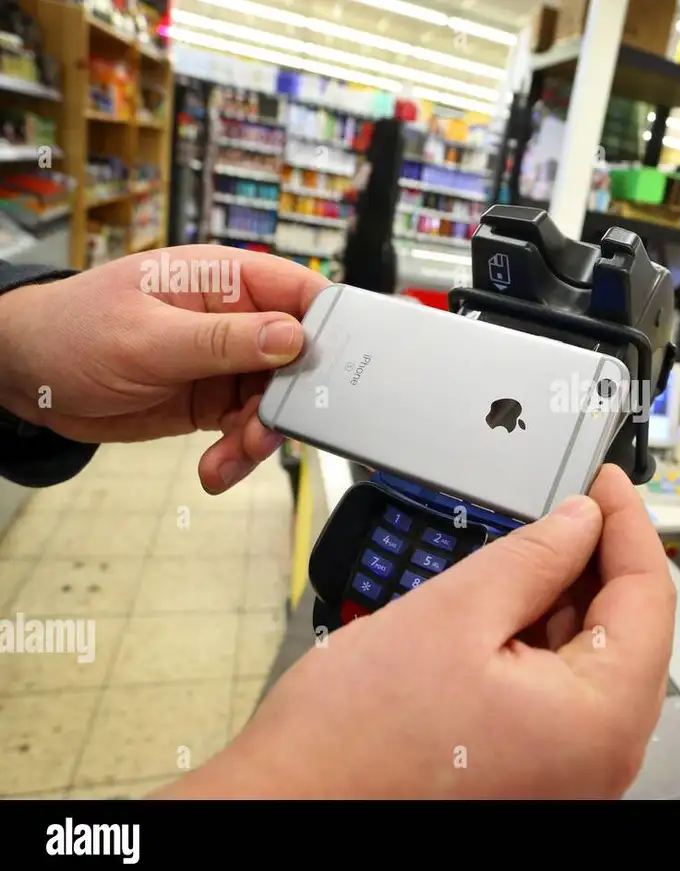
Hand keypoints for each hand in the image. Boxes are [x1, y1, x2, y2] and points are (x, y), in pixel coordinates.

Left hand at [0, 245, 327, 491]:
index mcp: (224, 280)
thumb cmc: (72, 332)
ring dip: (259, 437)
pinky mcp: (214, 400)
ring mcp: (227, 362)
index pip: (302, 293)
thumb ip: (223, 341)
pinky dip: (238, 455)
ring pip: (276, 402)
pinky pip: (247, 429)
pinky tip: (214, 469)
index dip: (330, 329)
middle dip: (289, 402)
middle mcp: (235, 319)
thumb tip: (292, 337)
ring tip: (228, 458)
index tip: (336, 373)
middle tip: (266, 431)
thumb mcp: (147, 339)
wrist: (26, 378)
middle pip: (299, 359)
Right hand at [160, 465, 675, 798]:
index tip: (607, 481)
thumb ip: (534, 556)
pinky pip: (562, 691)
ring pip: (594, 658)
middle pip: (629, 630)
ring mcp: (569, 771)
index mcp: (600, 720)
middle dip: (597, 559)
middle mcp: (600, 757)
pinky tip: (510, 603)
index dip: (629, 523)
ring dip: (567, 598)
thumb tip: (581, 520)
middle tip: (564, 505)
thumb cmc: (353, 740)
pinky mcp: (535, 772)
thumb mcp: (455, 612)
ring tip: (526, 549)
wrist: (288, 805)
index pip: (650, 596)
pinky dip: (543, 640)